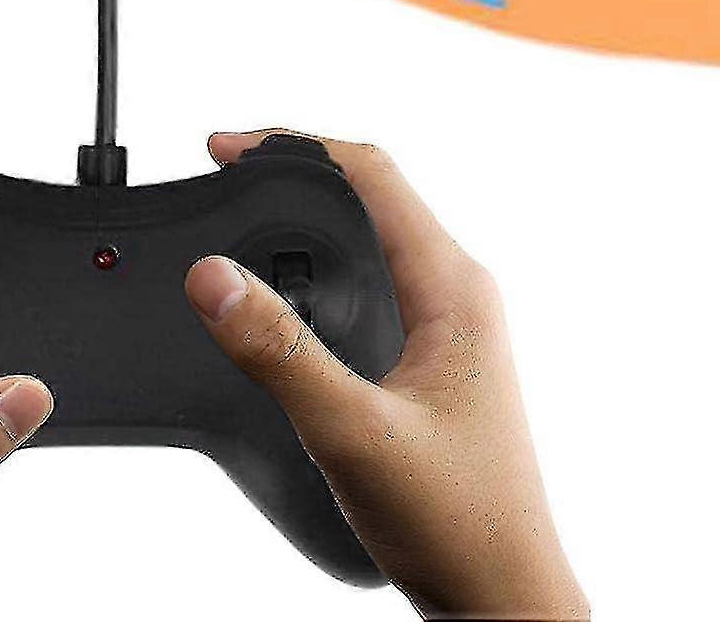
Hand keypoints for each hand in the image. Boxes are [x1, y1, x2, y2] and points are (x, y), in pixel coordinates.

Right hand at [185, 132, 587, 620]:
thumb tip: (214, 278)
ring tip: (250, 204)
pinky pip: (378, 275)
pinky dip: (327, 257)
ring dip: (314, 211)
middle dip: (298, 167)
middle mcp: (459, 291)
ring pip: (376, 234)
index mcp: (454, 287)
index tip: (230, 145)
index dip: (296, 145)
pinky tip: (291, 282)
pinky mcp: (437, 353)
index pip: (374, 174)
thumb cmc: (458, 523)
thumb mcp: (352, 433)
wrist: (505, 598)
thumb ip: (280, 353)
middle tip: (229, 165)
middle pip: (374, 191)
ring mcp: (452, 321)